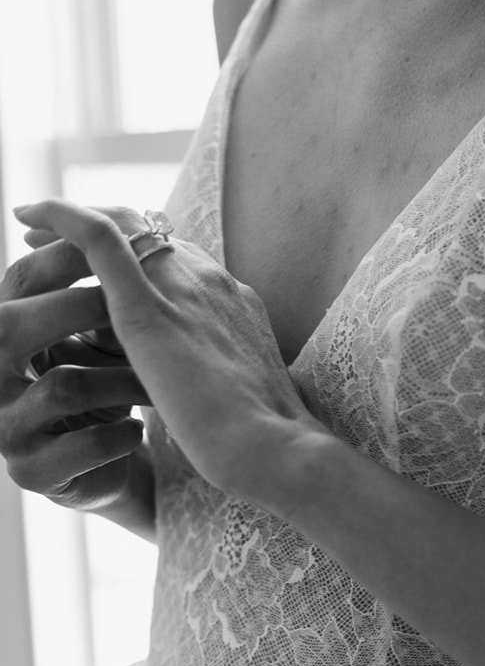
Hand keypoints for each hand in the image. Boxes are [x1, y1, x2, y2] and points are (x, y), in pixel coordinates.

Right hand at [0, 229, 153, 513]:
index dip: (64, 260)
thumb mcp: (103, 329)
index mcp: (0, 329)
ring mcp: (4, 427)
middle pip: (14, 325)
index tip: (123, 255)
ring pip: (63, 386)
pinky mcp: (32, 474)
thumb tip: (125, 213)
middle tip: (135, 312)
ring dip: (120, 378)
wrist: (113, 466)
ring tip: (157, 381)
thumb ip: (101, 280)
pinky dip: (121, 432)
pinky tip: (140, 428)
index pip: (17, 281)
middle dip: (80, 310)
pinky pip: (81, 445)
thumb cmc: (110, 383)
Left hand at [9, 199, 324, 499]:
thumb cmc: (264, 445)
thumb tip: (205, 392)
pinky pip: (98, 239)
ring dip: (74, 219)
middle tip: (52, 232)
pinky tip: (27, 215)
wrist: (275, 451)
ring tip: (31, 224)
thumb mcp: (243, 396)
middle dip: (104, 226)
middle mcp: (214, 282)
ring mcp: (185, 288)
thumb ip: (220, 378)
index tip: (104, 267)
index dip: (141, 255)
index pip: (182, 263)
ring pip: (122, 226)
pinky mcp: (149, 308)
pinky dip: (61, 217)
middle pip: (152, 234)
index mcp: (236, 305)